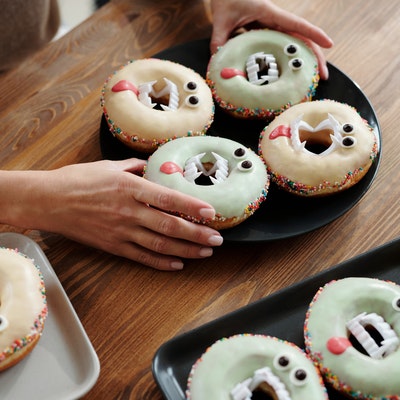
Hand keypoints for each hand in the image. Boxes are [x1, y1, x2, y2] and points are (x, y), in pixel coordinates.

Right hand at [2, 159, 222, 270]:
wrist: (48, 201)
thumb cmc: (77, 180)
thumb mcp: (108, 166)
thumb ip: (134, 167)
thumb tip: (151, 167)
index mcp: (130, 188)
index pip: (168, 198)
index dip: (192, 207)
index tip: (212, 213)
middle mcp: (129, 211)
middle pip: (169, 225)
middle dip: (197, 233)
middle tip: (217, 239)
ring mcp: (121, 231)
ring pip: (160, 243)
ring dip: (186, 249)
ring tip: (205, 252)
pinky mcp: (113, 246)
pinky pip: (141, 256)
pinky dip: (161, 262)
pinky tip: (178, 264)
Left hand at [210, 0, 332, 78]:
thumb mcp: (220, 19)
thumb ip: (219, 40)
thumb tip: (218, 62)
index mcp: (269, 13)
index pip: (296, 24)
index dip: (313, 34)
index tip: (329, 44)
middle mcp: (275, 20)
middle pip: (301, 38)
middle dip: (315, 56)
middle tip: (322, 76)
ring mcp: (272, 26)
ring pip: (295, 43)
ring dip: (305, 60)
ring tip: (312, 80)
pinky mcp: (266, 32)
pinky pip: (282, 46)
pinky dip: (289, 59)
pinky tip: (292, 74)